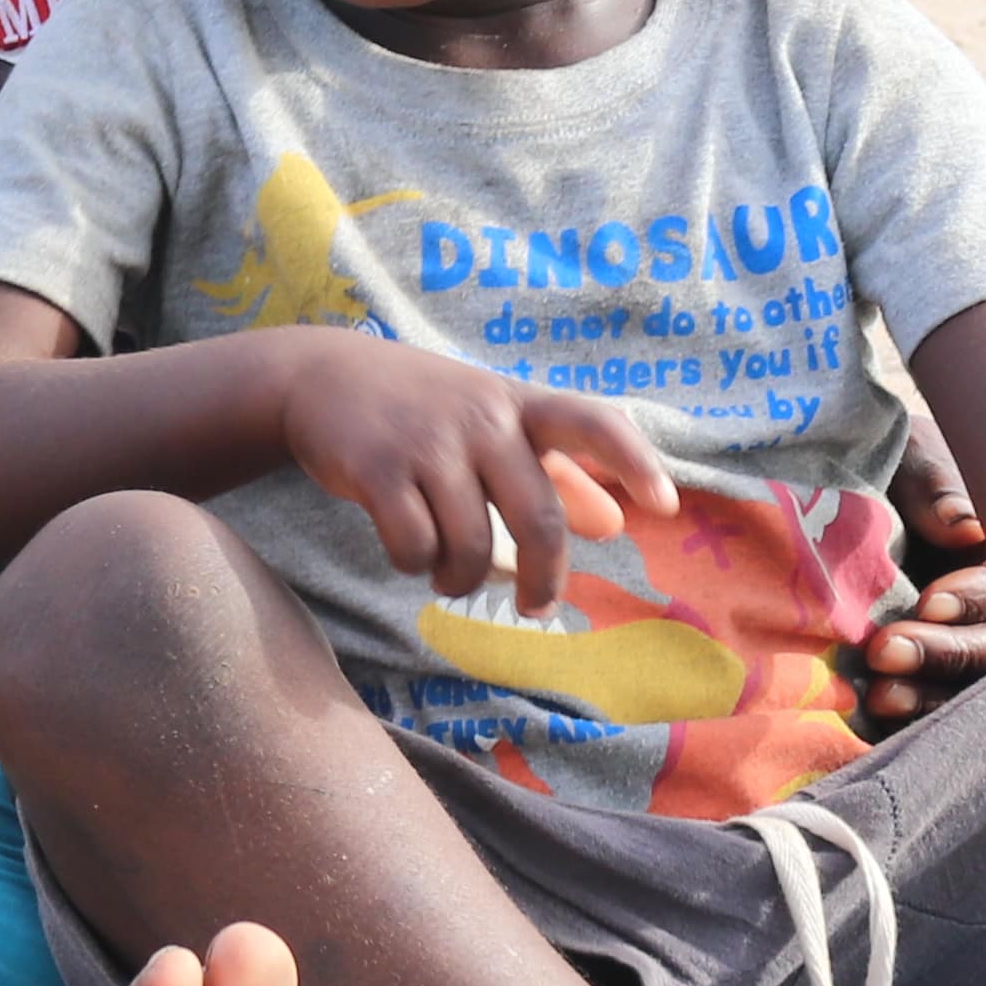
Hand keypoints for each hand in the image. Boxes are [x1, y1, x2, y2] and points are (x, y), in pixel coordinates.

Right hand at [272, 339, 679, 611]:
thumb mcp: (491, 421)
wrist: (320, 377)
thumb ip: (556, 471)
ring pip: (472, 547)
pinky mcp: (378, 469)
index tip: (665, 505)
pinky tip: (405, 547)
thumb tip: (614, 524)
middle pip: (537, 518)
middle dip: (543, 579)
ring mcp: (429, 442)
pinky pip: (414, 548)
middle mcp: (482, 418)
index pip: (592, 422)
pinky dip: (413, 564)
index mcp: (518, 405)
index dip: (635, 461)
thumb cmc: (423, 408)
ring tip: (447, 571)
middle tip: (535, 607)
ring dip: (461, 578)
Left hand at [858, 415, 985, 722]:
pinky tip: (871, 724)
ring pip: (975, 690)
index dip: (976, 598)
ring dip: (931, 698)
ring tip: (878, 697)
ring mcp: (977, 650)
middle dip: (948, 654)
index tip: (929, 601)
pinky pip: (940, 714)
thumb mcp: (913, 457)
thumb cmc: (897, 465)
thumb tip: (964, 524)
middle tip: (884, 650)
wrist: (860, 494)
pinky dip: (911, 724)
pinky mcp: (940, 683)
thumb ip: (935, 484)